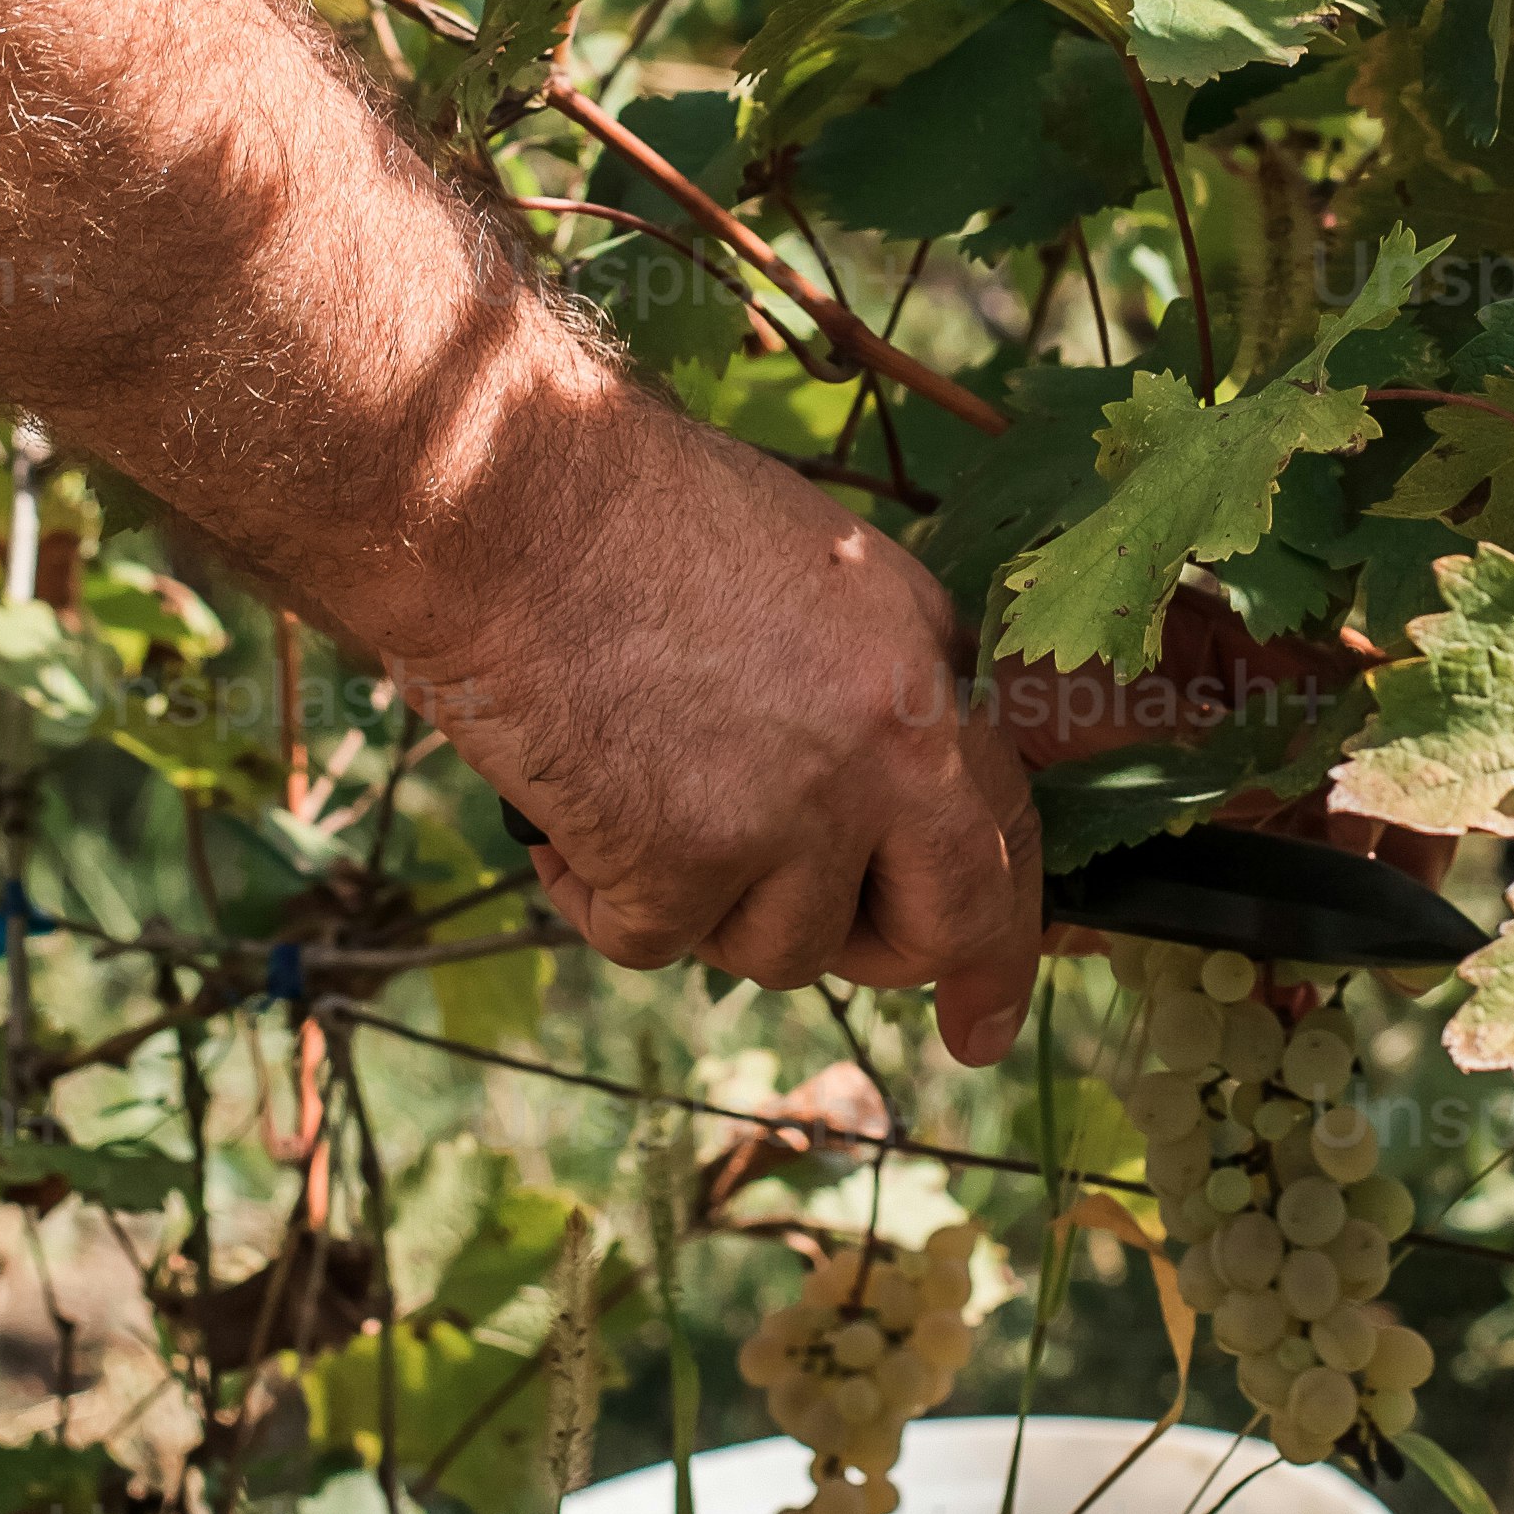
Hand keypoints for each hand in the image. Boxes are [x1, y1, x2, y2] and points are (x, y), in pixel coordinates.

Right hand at [401, 393, 1044, 1063]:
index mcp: (924, 660)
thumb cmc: (623, 513)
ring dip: (707, 902)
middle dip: (894, 962)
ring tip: (635, 788)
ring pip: (782, 947)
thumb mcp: (808, 571)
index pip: (1008, 824)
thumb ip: (868, 685)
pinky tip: (566, 810)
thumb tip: (880, 802)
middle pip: (944, 925)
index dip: (1003, 935)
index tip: (984, 1015)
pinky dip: (597, 896)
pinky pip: (654, 940)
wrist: (505, 498)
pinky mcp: (687, 861)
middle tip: (840, 956)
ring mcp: (796, 811)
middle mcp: (889, 743)